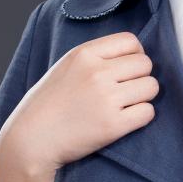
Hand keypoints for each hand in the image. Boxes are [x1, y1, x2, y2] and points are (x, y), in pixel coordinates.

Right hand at [0, 31, 159, 179]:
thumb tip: (133, 56)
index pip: (131, 41)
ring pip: (151, 87)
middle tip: (126, 91)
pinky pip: (148, 112)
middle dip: (141, 77)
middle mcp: (97, 73)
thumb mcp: (66, 67)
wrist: (32, 140)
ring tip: (125, 106)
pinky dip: (141, 117)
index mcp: (84, 54)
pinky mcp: (113, 125)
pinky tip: (125, 120)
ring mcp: (106, 99)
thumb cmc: (49, 104)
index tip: (127, 70)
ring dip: (144, 97)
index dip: (135, 55)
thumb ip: (95, 58)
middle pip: (145, 64)